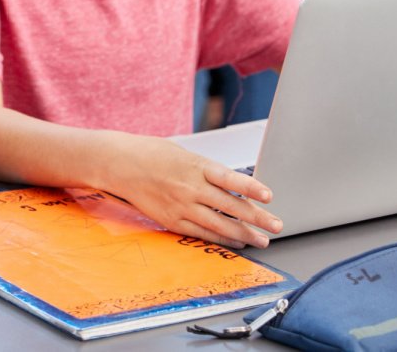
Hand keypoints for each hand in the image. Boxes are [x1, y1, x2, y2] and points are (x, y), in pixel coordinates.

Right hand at [99, 134, 281, 248]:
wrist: (119, 164)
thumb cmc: (152, 154)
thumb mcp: (184, 154)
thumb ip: (208, 171)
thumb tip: (235, 187)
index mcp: (195, 165)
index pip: (230, 178)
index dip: (251, 188)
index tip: (269, 196)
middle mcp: (190, 187)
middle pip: (230, 206)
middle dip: (258, 218)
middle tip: (277, 226)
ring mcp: (180, 206)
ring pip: (219, 224)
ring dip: (244, 234)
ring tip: (262, 240)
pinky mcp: (171, 219)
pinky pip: (202, 233)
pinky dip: (222, 239)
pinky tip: (236, 242)